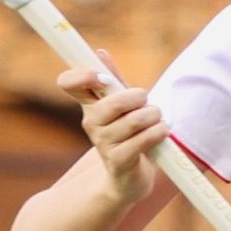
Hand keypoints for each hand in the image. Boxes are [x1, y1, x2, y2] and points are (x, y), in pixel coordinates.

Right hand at [58, 53, 168, 205]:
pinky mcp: (118, 161)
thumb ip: (114, 80)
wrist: (131, 178)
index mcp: (89, 105)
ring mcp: (103, 144)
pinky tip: (161, 133)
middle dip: (139, 98)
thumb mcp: (123, 105)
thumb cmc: (129, 134)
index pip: (69, 83)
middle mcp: (90, 123)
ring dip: (153, 117)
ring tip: (158, 119)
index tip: (103, 78)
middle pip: (113, 102)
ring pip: (133, 120)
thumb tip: (100, 52)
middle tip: (148, 102)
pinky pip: (142, 140)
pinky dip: (158, 133)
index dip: (82, 75)